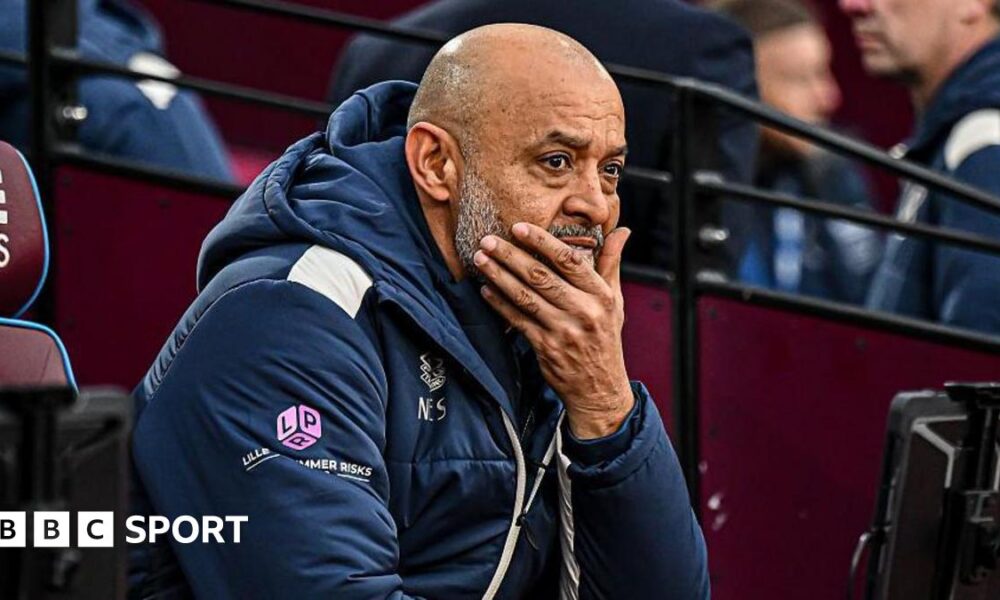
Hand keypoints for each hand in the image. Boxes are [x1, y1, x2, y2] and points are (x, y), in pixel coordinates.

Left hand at [474, 222, 633, 438]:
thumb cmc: (604, 337)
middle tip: (487, 239)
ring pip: (525, 296)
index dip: (541, 241)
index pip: (568, 260)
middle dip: (510, 255)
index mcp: (601, 295)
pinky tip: (486, 290)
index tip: (518, 227)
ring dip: (498, 276)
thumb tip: (622, 230)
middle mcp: (583, 311)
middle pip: (541, 276)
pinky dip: (499, 304)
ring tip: (480, 259)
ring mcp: (563, 331)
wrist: (599, 388)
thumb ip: (611, 263)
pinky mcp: (546, 348)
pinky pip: (518, 320)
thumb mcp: (614, 300)